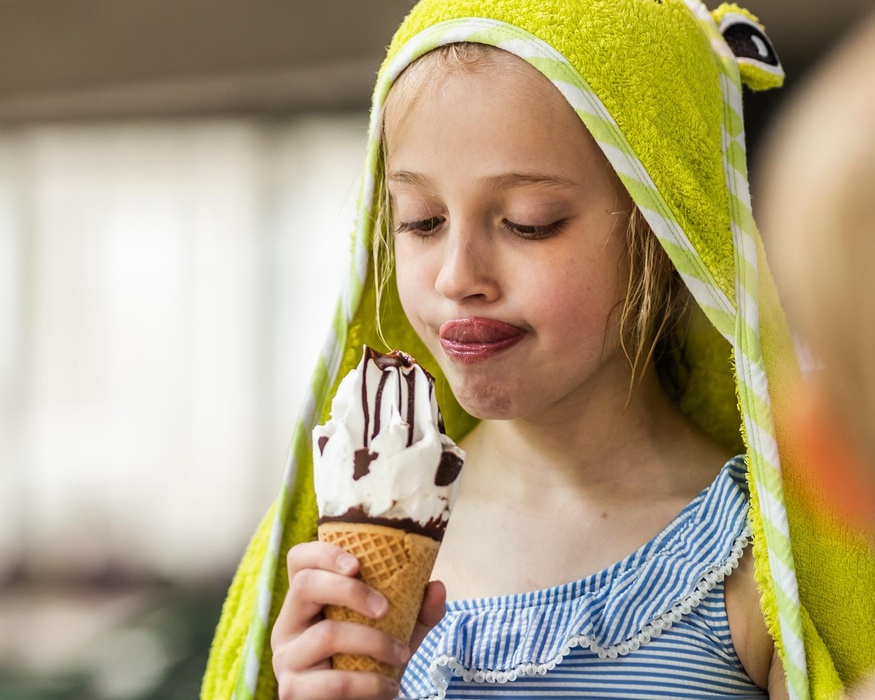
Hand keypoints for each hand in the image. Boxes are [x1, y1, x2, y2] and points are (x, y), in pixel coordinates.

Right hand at [271, 540, 445, 699]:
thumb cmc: (371, 662)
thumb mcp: (398, 630)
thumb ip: (418, 609)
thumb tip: (436, 587)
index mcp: (307, 600)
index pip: (299, 560)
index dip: (323, 553)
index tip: (358, 564)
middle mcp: (288, 623)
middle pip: (305, 585)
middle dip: (351, 591)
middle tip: (385, 608)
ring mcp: (286, 657)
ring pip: (326, 634)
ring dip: (374, 642)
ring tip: (403, 654)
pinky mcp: (293, 690)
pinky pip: (334, 681)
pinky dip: (370, 682)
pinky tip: (390, 686)